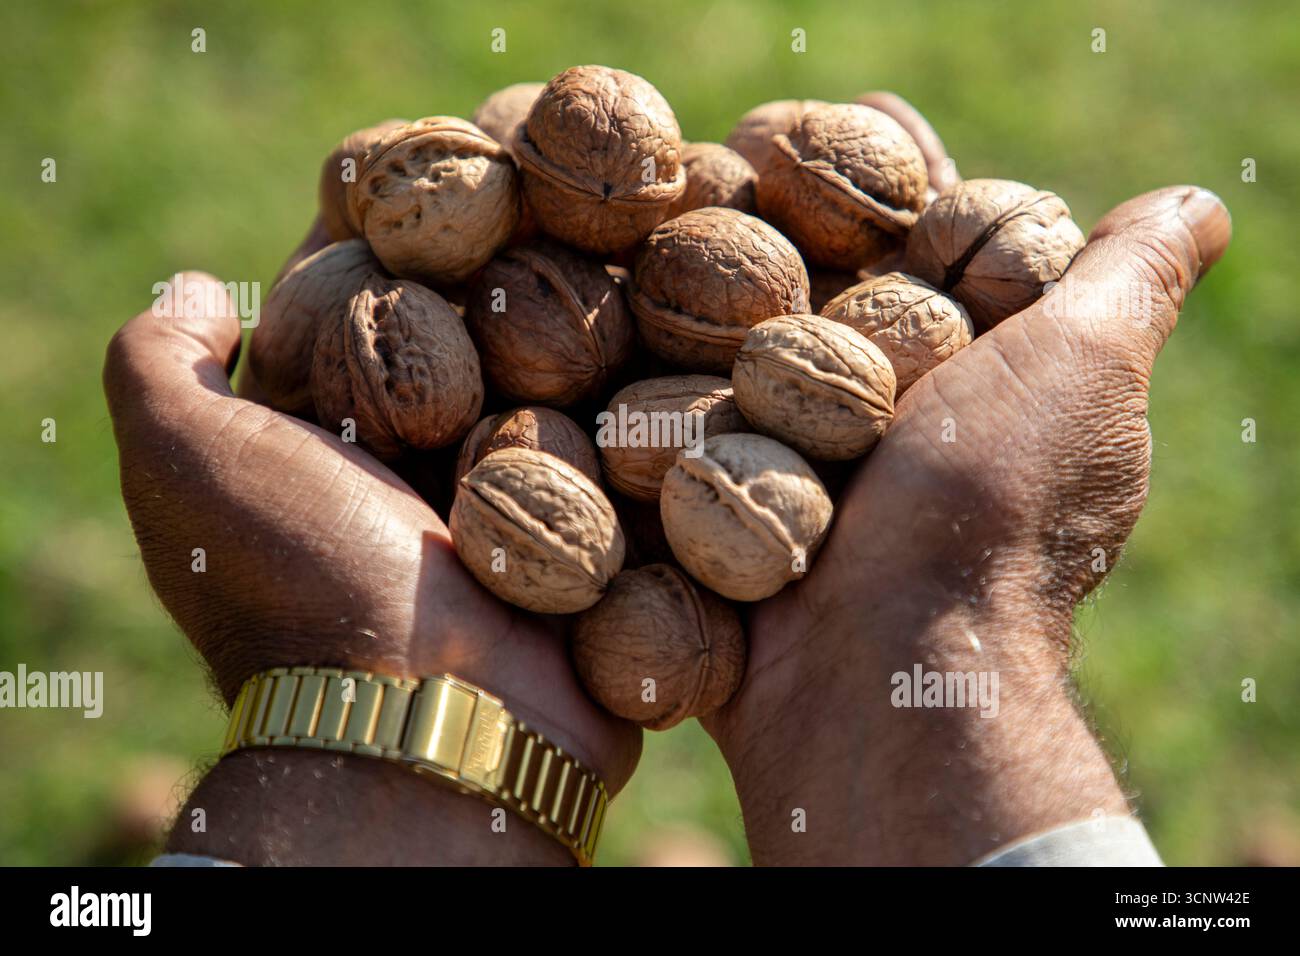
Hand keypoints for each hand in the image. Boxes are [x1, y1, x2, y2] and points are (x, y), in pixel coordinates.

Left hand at [103, 228, 640, 864]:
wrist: (431, 725)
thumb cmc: (305, 583)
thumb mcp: (190, 463)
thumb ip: (161, 366)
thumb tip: (192, 285)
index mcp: (329, 438)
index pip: (365, 294)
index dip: (400, 223)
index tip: (451, 154)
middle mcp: (420, 466)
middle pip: (475, 331)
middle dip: (517, 264)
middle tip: (570, 190)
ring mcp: (513, 504)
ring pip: (559, 383)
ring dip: (593, 321)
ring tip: (643, 242)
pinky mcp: (592, 539)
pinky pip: (622, 450)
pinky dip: (645, 399)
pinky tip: (684, 332)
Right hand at [703, 98, 1231, 863]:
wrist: (881, 668)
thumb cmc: (992, 507)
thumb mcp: (1089, 366)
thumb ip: (1131, 277)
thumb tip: (1201, 206)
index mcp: (974, 376)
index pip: (932, 240)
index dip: (900, 173)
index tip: (860, 111)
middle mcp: (889, 422)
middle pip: (825, 286)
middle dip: (787, 212)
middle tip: (739, 143)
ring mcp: (798, 467)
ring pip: (741, 344)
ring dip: (705, 275)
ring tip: (660, 200)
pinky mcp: (723, 508)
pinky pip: (675, 419)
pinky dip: (647, 369)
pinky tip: (609, 297)